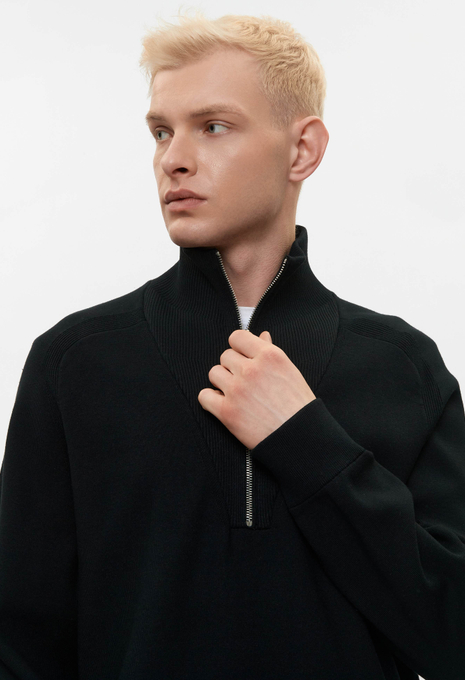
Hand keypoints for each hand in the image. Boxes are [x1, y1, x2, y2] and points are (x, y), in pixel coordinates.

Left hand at [198, 329, 315, 449]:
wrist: (299, 437)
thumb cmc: (299, 406)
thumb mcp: (290, 371)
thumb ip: (271, 351)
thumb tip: (261, 335)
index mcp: (269, 355)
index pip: (237, 337)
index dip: (239, 348)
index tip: (243, 358)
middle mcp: (251, 369)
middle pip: (225, 356)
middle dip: (232, 368)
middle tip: (245, 383)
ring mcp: (237, 390)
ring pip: (214, 373)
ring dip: (222, 383)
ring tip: (236, 394)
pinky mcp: (227, 411)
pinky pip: (204, 396)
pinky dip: (210, 400)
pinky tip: (223, 404)